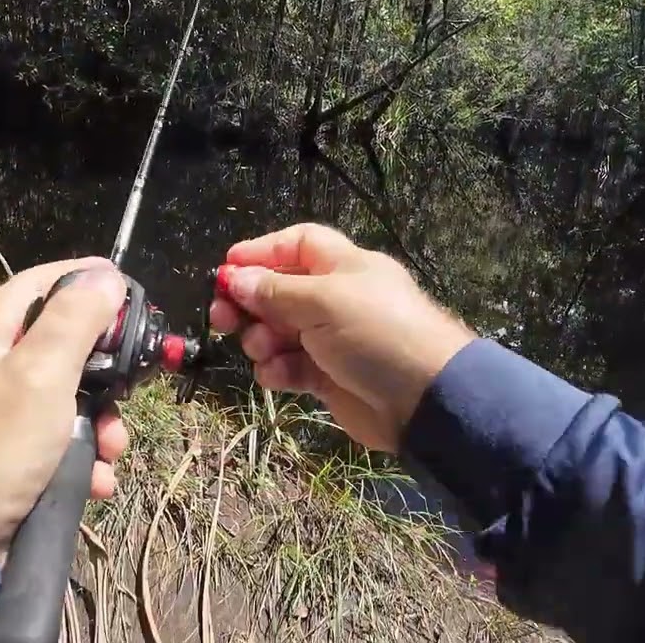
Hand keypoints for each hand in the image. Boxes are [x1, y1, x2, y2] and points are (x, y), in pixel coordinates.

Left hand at [0, 258, 130, 561]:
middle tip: (130, 382)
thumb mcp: (40, 374)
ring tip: (113, 448)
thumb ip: (74, 322)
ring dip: (103, 425)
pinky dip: (86, 463)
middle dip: (105, 369)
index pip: (32, 288)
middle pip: (62, 349)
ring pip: (71, 405)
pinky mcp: (15, 465)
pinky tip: (96, 481)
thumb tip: (104, 274)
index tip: (119, 280)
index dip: (74, 276)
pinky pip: (63, 450)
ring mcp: (4, 423)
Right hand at [209, 223, 474, 452]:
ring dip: (262, 340)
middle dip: (249, 302)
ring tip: (263, 349)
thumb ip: (275, 291)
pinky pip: (291, 366)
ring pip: (279, 332)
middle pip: (279, 290)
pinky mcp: (328, 377)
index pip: (297, 245)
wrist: (423, 399)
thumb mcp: (324, 301)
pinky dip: (279, 370)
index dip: (262, 252)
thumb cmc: (376, 333)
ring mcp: (332, 339)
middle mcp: (336, 298)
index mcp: (343, 267)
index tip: (227, 268)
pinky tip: (278, 375)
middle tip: (221, 318)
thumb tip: (235, 278)